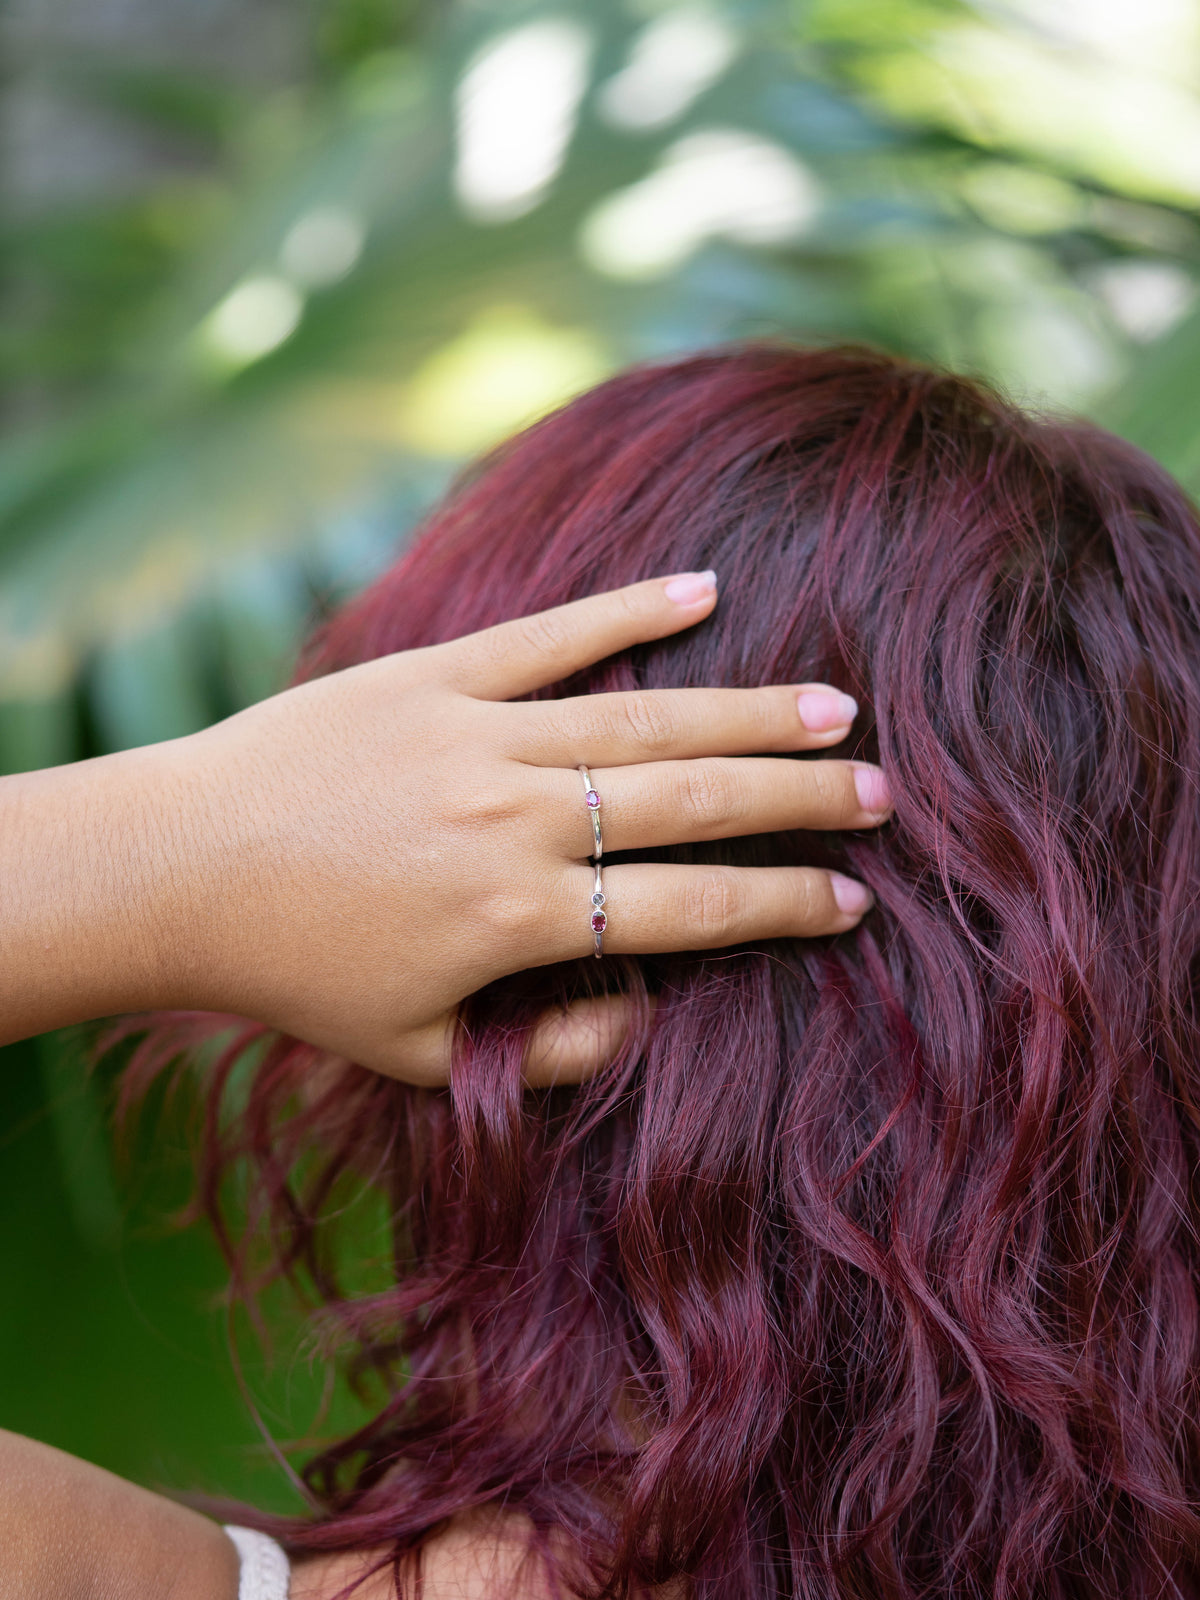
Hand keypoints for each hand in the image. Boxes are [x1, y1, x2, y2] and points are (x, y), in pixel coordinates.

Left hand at [161, 572, 888, 1083]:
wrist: (180, 868)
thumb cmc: (299, 974)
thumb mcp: (420, 1053)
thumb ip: (546, 1050)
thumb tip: (649, 1024)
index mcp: (520, 917)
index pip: (691, 909)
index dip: (782, 903)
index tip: (852, 897)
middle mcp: (517, 819)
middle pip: (694, 802)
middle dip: (800, 799)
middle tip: (880, 793)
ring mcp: (478, 735)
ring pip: (643, 718)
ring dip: (748, 712)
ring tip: (835, 708)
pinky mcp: (434, 676)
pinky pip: (548, 637)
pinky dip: (628, 610)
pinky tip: (704, 590)